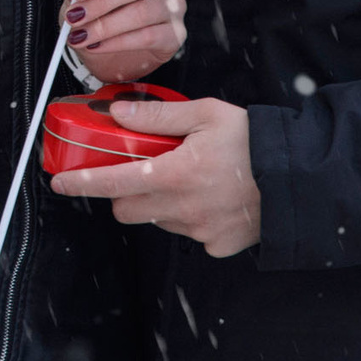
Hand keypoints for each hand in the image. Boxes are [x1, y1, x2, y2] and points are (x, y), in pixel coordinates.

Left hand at [48, 97, 260, 257]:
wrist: (300, 178)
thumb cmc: (254, 141)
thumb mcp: (205, 114)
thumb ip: (157, 117)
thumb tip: (118, 114)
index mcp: (175, 174)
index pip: (113, 183)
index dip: (81, 183)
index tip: (60, 182)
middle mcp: (182, 208)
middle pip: (128, 210)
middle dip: (123, 194)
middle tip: (139, 171)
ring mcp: (200, 231)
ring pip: (157, 221)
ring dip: (159, 204)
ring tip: (188, 179)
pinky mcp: (218, 246)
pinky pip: (189, 234)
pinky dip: (190, 218)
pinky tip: (212, 199)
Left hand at [56, 0, 184, 84]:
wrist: (113, 54)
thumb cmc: (101, 17)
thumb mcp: (81, 0)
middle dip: (100, 3)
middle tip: (75, 17)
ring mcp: (173, 5)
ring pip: (142, 12)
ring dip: (106, 26)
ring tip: (82, 36)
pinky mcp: (176, 32)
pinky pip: (149, 36)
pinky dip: (119, 42)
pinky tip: (99, 46)